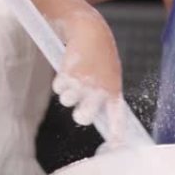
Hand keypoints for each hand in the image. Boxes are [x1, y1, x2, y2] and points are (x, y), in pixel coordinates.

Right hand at [51, 10, 122, 125]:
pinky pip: (57, 88)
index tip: (116, 144)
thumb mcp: (110, 71)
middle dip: (79, 112)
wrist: (89, 30)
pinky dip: (60, 80)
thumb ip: (105, 91)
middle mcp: (99, 89)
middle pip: (82, 118)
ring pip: (66, 102)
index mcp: (114, 88)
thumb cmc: (100, 51)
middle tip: (80, 101)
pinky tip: (69, 67)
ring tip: (76, 73)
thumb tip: (97, 112)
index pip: (117, 115)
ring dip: (67, 91)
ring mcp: (83, 83)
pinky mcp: (67, 75)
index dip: (116, 132)